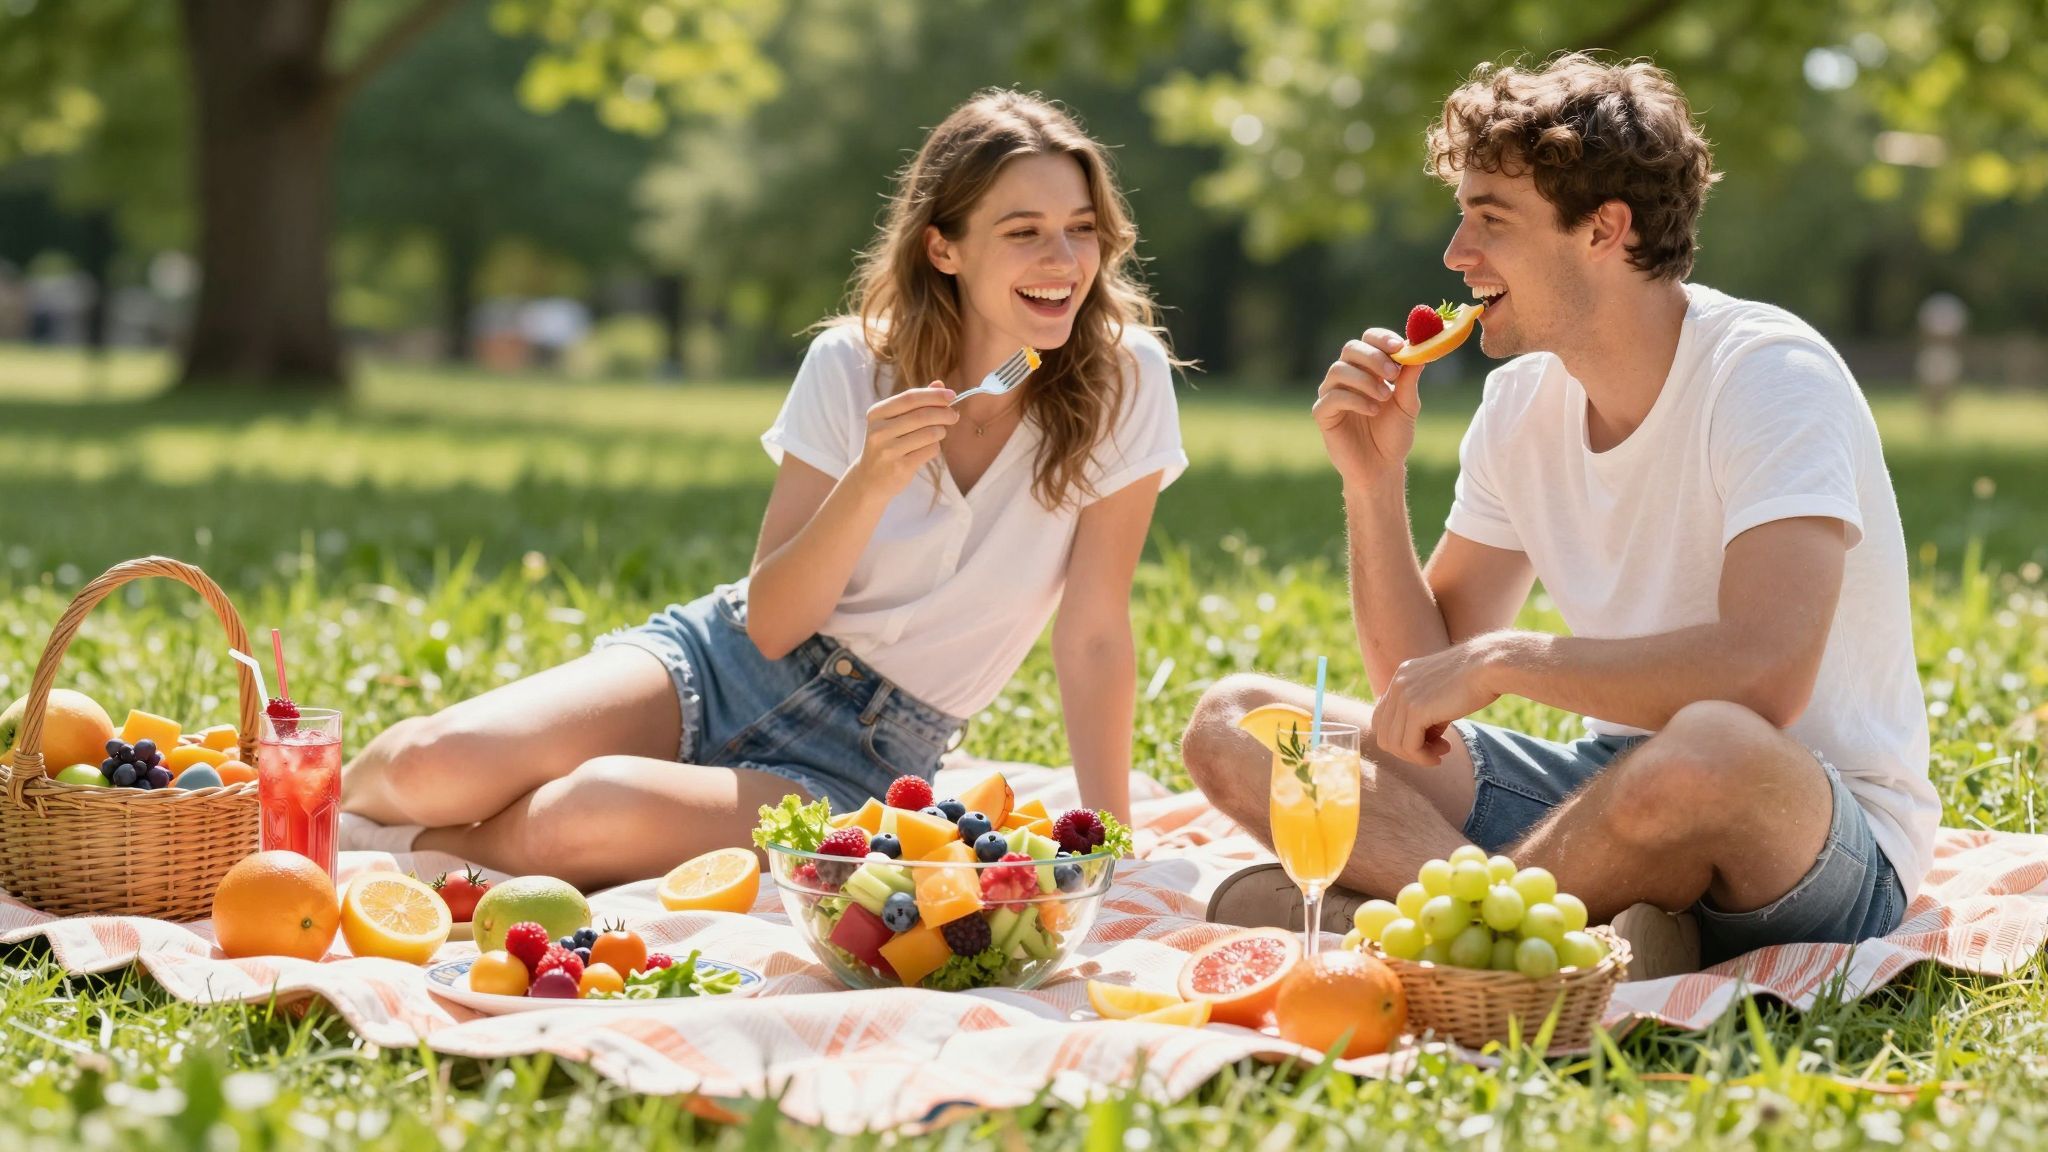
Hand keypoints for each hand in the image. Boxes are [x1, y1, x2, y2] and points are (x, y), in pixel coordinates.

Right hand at [847, 382, 958, 498]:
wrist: (869, 479)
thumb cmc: (886, 444)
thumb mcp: (894, 420)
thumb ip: (915, 402)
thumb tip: (940, 385)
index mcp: (877, 413)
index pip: (910, 398)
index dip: (934, 395)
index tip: (952, 395)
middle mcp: (879, 430)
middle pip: (923, 415)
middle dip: (944, 413)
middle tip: (953, 416)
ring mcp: (888, 450)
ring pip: (930, 433)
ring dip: (941, 432)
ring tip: (938, 433)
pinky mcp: (900, 467)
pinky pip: (930, 450)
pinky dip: (935, 447)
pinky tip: (928, 449)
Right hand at [1313, 330, 1424, 486]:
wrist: (1381, 467)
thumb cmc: (1393, 435)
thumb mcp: (1407, 405)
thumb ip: (1409, 379)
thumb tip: (1421, 349)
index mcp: (1368, 369)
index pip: (1368, 339)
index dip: (1381, 338)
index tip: (1399, 346)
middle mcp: (1347, 376)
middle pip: (1350, 349)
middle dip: (1373, 357)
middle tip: (1392, 373)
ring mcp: (1332, 394)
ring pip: (1339, 370)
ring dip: (1365, 380)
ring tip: (1385, 397)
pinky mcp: (1323, 414)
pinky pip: (1332, 397)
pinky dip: (1355, 400)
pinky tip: (1372, 411)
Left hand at [1375, 638, 1500, 765]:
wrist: (1490, 666)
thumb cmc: (1476, 680)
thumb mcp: (1443, 695)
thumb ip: (1426, 714)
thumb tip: (1421, 743)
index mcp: (1402, 676)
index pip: (1383, 716)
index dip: (1401, 736)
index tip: (1429, 740)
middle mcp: (1397, 684)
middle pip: (1383, 732)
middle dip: (1407, 750)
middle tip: (1435, 751)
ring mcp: (1403, 696)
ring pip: (1393, 743)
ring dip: (1416, 756)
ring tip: (1441, 753)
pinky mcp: (1416, 709)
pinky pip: (1409, 746)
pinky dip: (1422, 757)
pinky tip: (1439, 756)